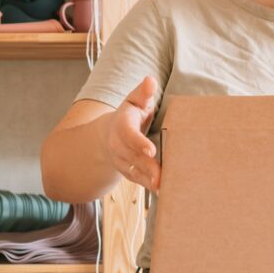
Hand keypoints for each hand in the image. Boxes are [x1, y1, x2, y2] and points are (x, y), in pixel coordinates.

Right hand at [105, 76, 161, 191]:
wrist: (110, 133)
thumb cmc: (130, 113)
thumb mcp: (135, 100)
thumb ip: (144, 92)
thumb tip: (150, 80)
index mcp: (122, 125)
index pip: (128, 134)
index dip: (138, 143)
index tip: (151, 150)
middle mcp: (118, 145)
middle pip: (132, 157)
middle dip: (147, 167)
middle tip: (161, 176)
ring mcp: (121, 160)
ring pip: (134, 172)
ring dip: (148, 180)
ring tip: (163, 186)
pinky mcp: (127, 171)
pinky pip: (137, 180)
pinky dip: (148, 186)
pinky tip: (163, 191)